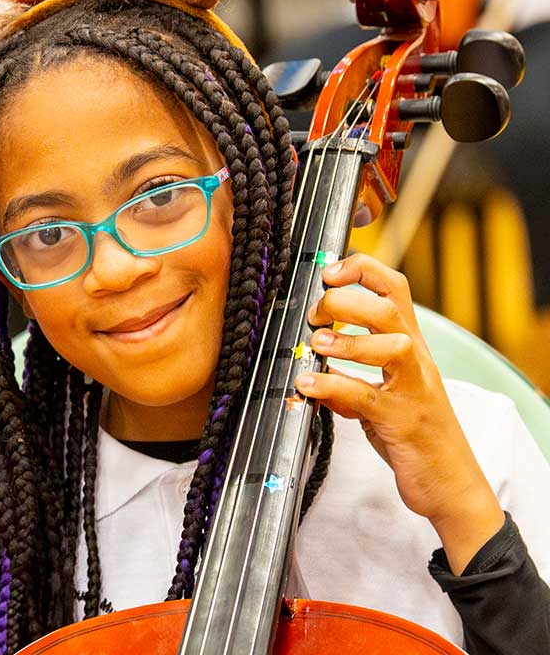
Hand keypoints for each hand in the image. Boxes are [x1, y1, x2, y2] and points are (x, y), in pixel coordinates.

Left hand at [294, 253, 503, 573]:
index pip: (394, 289)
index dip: (362, 270)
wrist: (450, 485)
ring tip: (314, 344)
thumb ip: (344, 385)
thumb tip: (305, 377)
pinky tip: (307, 386)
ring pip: (391, 345)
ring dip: (346, 339)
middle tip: (313, 314)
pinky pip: (367, 395)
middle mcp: (416, 361)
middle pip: (389, 308)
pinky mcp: (404, 421)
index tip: (327, 271)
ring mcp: (414, 390)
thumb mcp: (376, 402)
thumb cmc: (413, 434)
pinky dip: (333, 386)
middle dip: (345, 301)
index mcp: (410, 346)